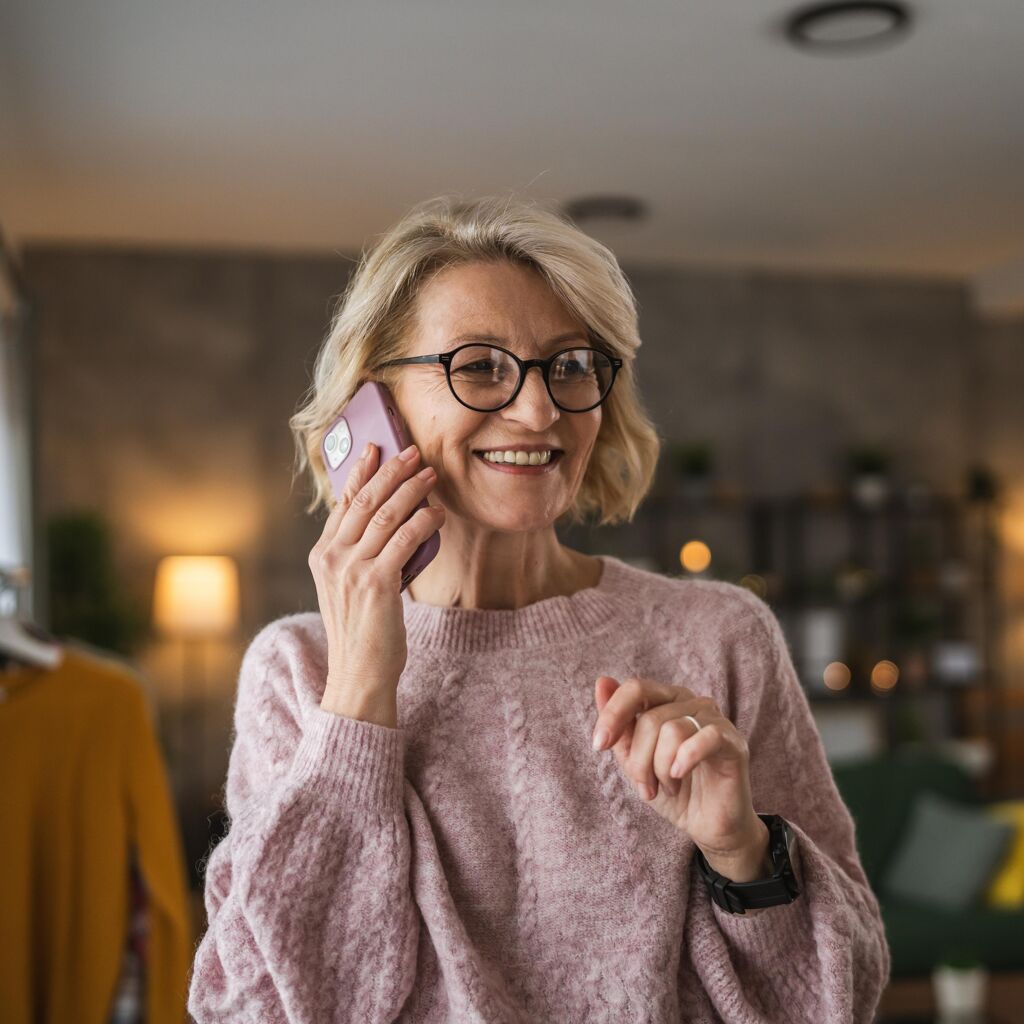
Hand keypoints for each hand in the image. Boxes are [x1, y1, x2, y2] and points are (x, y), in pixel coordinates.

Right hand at [308, 441, 445, 722]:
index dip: (360, 472)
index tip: (376, 447)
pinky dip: (423, 521)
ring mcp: (352, 570)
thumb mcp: (349, 588)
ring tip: (430, 474)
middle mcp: (332, 558)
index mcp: (322, 556)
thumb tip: (393, 520)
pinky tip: (437, 513)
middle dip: (391, 471)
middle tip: (413, 451)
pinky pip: (404, 540)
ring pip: (385, 515)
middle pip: (364, 501)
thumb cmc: (362, 632)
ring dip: (411, 489)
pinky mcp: (377, 584)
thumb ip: (360, 555)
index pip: (342, 503)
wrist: (358, 675)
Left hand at [592, 676, 763, 861]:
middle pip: (650, 717)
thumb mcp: (634, 760)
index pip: (636, 688)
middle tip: (645, 788)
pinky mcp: (733, 741)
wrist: (708, 826)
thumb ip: (618, 724)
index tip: (599, 745)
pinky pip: (704, 738)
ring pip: (672, 730)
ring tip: (668, 788)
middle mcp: (692, 702)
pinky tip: (680, 776)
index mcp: (667, 701)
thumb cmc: (672, 790)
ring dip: (661, 770)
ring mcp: (715, 719)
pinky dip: (685, 760)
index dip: (613, 714)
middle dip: (639, 760)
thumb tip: (602, 681)